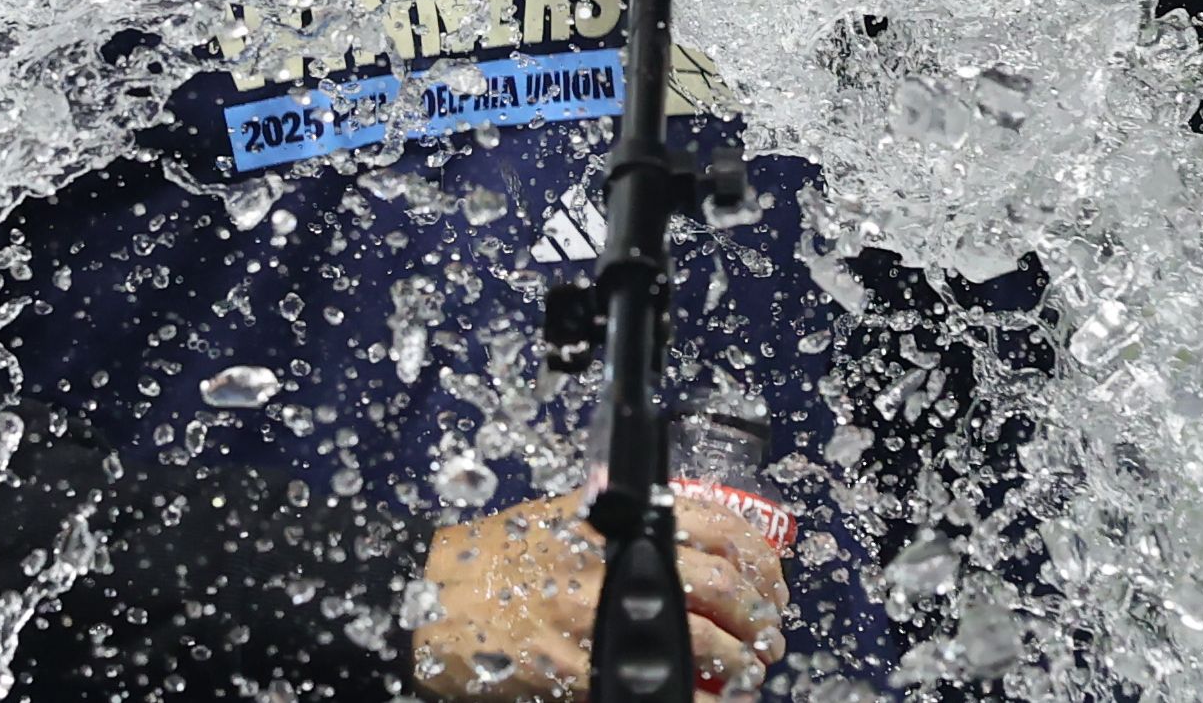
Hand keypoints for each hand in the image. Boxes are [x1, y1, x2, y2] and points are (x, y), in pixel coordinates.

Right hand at [414, 494, 788, 699]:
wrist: (431, 595)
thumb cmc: (491, 555)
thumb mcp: (560, 518)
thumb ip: (617, 527)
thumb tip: (681, 545)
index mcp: (614, 521)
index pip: (717, 527)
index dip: (759, 561)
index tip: (771, 585)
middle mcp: (615, 561)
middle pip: (723, 586)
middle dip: (760, 619)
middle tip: (769, 640)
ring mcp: (600, 616)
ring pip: (703, 641)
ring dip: (740, 664)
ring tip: (747, 676)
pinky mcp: (580, 668)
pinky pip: (660, 688)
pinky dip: (698, 701)